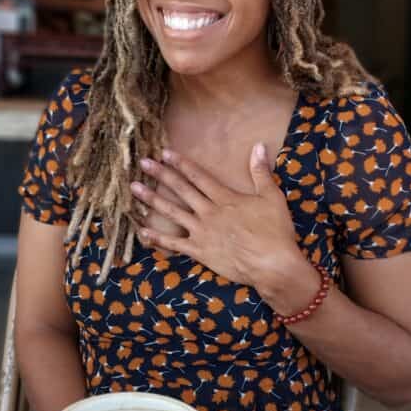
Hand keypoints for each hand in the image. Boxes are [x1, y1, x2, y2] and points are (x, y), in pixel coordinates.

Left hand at [130, 144, 298, 287]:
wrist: (272, 264)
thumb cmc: (275, 231)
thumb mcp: (272, 197)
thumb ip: (261, 171)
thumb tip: (258, 147)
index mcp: (225, 198)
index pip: (198, 176)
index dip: (181, 163)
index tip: (165, 153)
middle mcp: (209, 212)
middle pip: (181, 190)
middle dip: (161, 175)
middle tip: (143, 163)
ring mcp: (202, 232)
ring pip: (172, 213)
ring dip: (152, 200)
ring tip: (134, 189)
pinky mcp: (200, 252)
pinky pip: (174, 244)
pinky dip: (157, 238)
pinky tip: (142, 231)